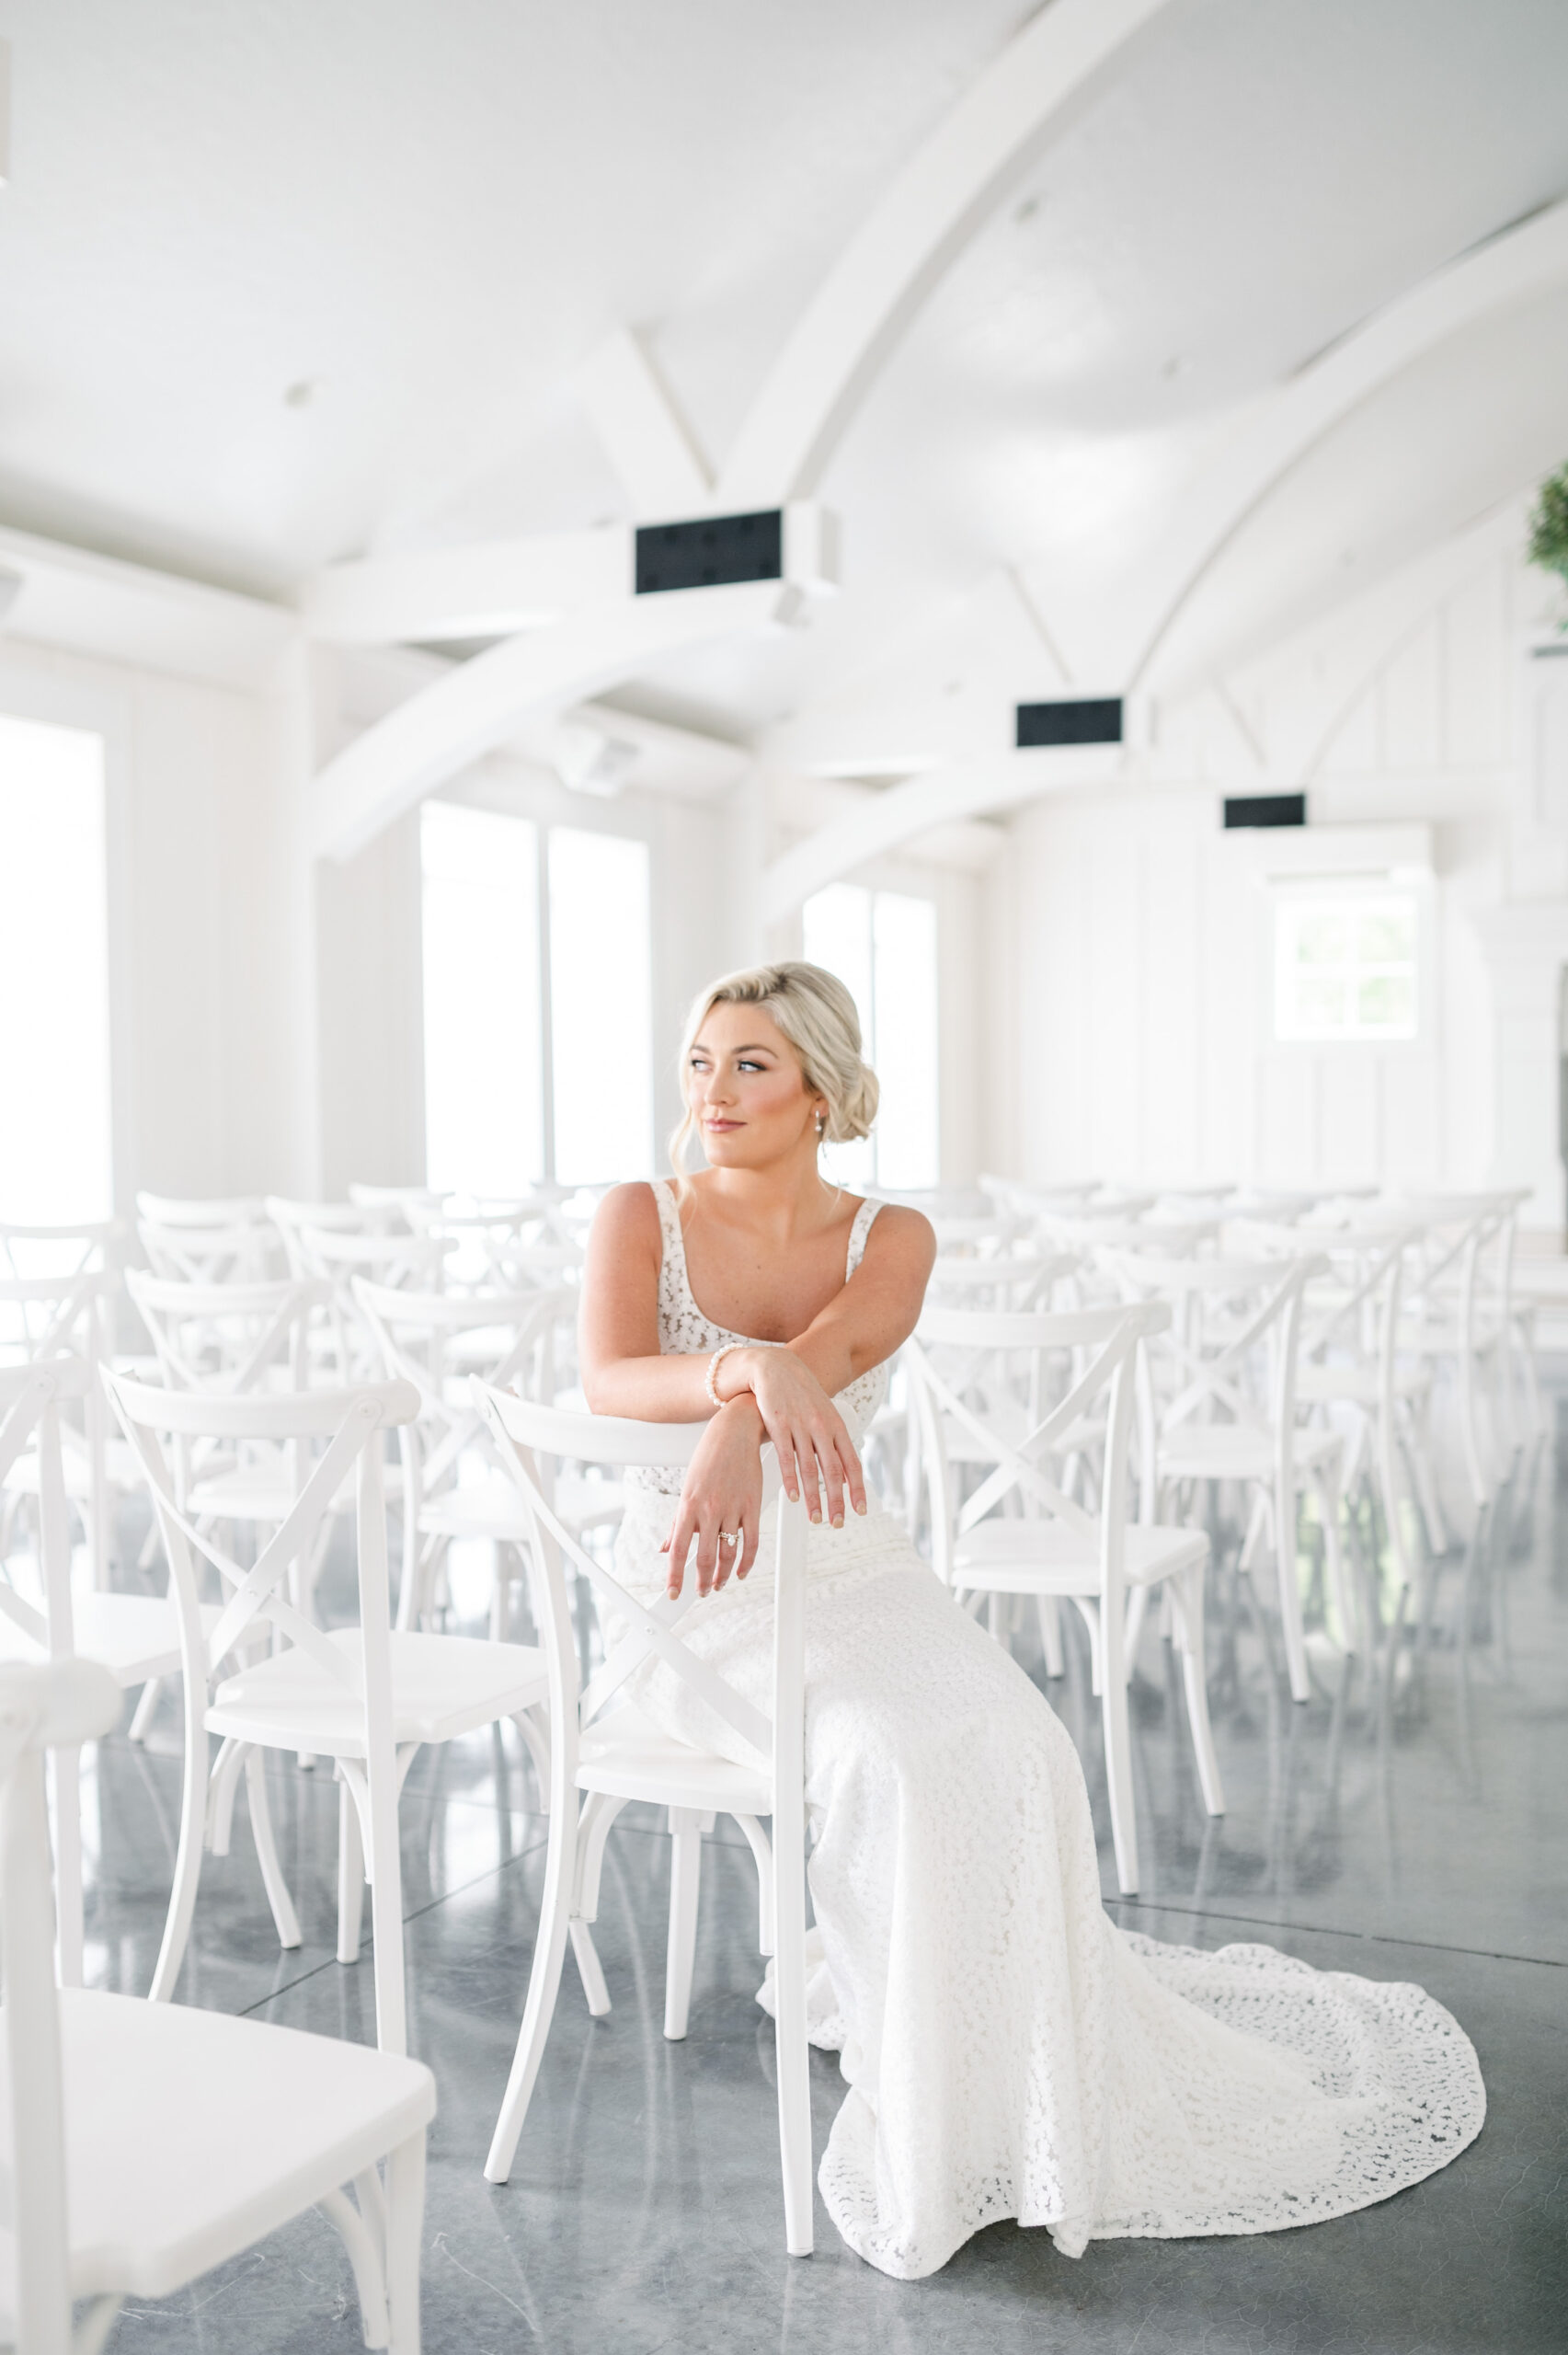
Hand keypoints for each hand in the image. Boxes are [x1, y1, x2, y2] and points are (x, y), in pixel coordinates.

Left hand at [662, 1400, 765, 1599]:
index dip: (676, 1577)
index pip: (679, 1550)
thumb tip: (666, 1548)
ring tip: (718, 1585)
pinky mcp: (753, 1506)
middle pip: (705, 1557)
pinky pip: (752, 1542)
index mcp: (688, 1505)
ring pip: (728, 1553)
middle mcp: (709, 1509)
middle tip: (701, 1592)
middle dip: (701, 1581)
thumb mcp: (687, 1488)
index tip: (673, 1593)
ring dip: (723, 1575)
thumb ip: (678, 1522)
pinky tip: (742, 1571)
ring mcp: (733, 1508)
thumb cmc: (709, 1457)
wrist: (735, 1432)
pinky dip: (747, 1562)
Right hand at [721, 1346, 866, 1529]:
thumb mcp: (825, 1415)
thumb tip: (845, 1476)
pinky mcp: (779, 1425)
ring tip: (816, 1517)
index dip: (857, 1489)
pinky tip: (794, 1496)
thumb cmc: (801, 1395)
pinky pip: (787, 1458)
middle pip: (833, 1470)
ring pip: (810, 1468)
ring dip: (814, 1497)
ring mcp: (800, 1426)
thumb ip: (835, 1444)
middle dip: (837, 1500)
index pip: (851, 1463)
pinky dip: (791, 1480)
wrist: (776, 1368)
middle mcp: (822, 1427)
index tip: (860, 1510)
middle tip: (837, 1522)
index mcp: (837, 1426)